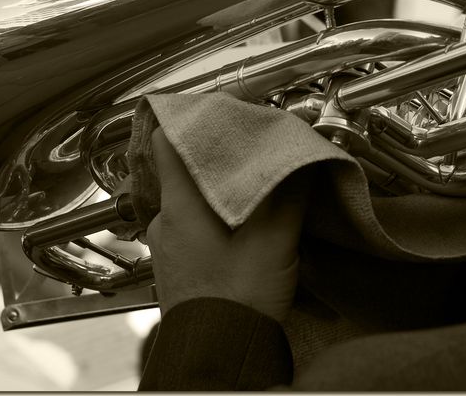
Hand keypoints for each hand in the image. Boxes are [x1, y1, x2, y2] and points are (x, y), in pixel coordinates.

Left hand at [144, 127, 306, 321]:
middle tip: (249, 156)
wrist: (220, 352)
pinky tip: (243, 234)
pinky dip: (214, 223)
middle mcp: (166, 221)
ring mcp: (168, 247)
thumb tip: (300, 155)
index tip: (214, 113)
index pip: (165, 141)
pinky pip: (192, 231)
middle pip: (183, 170)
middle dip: (217, 160)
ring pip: (190, 203)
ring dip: (218, 195)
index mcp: (181, 204)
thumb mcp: (275, 236)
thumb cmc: (239, 297)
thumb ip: (288, 191)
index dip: (188, 120)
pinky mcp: (178, 269)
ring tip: (253, 197)